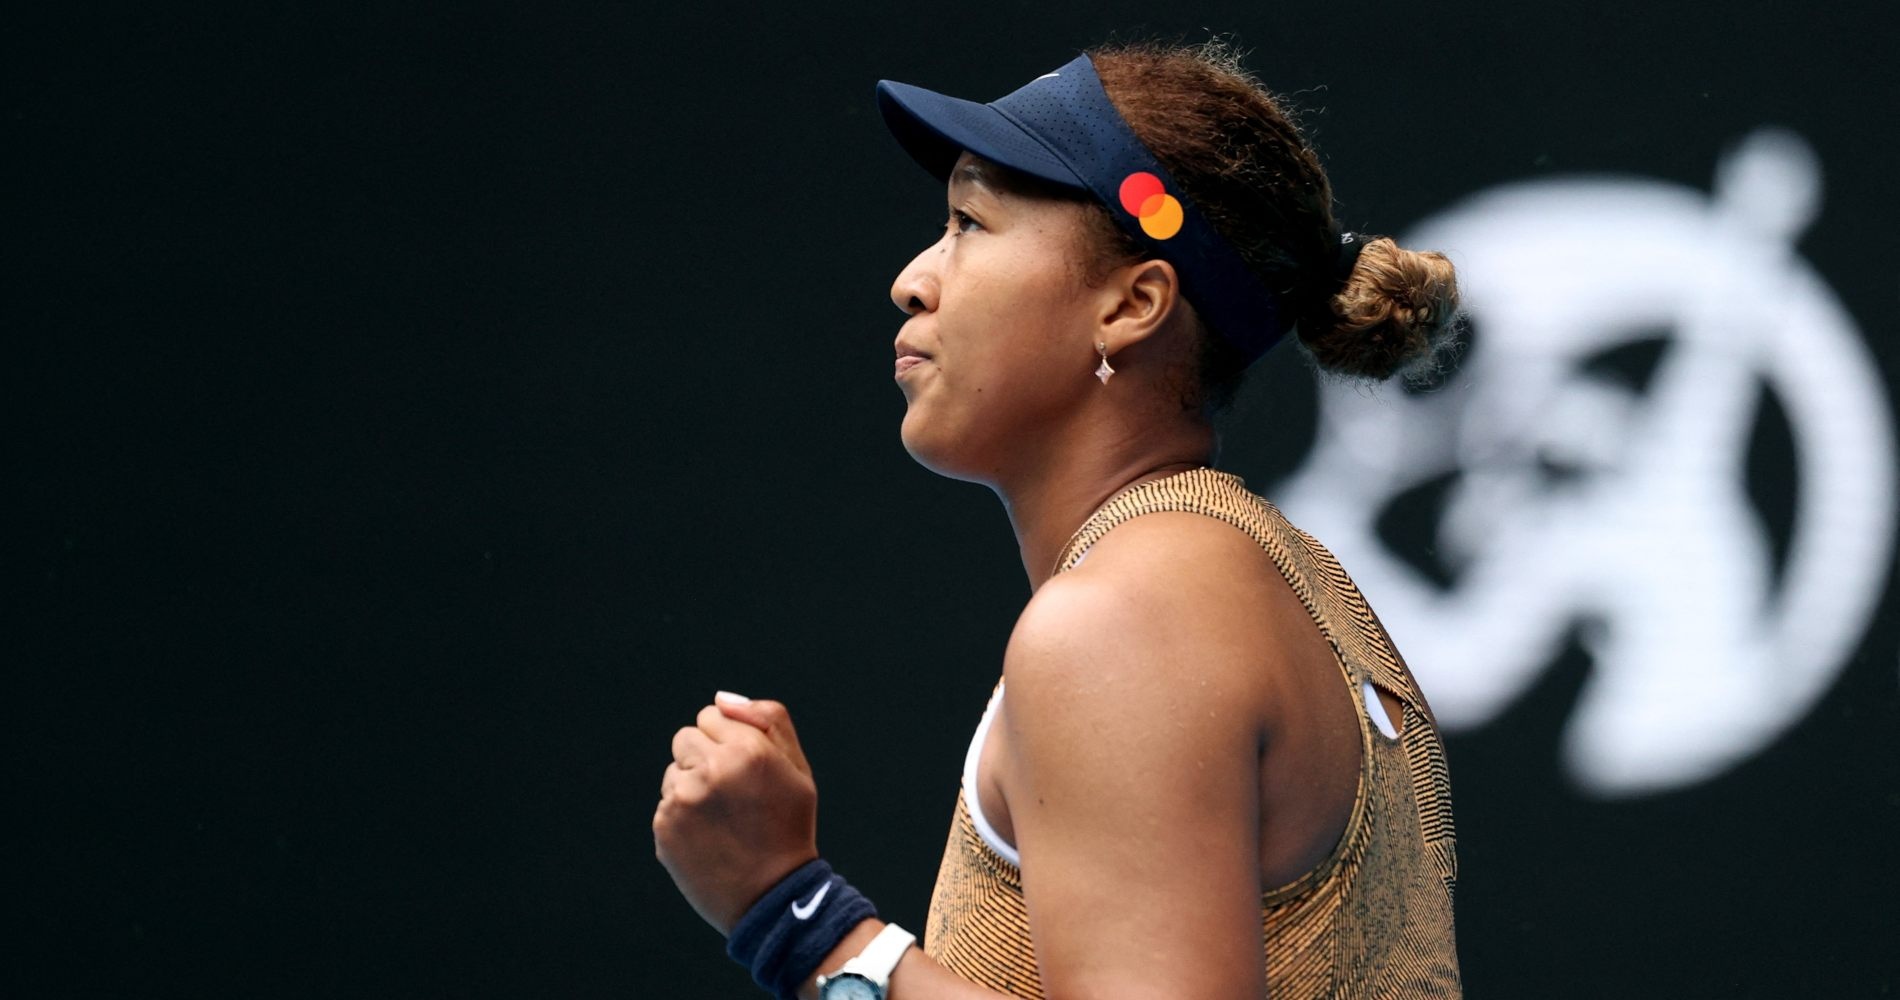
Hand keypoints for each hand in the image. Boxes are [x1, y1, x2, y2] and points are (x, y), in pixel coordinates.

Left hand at [654, 692, 819, 935]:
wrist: (773, 897)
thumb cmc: (789, 827)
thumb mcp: (798, 769)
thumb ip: (769, 720)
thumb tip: (721, 698)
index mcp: (747, 750)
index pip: (711, 715)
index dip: (729, 737)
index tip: (744, 765)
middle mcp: (711, 770)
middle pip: (685, 737)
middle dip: (705, 755)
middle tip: (732, 791)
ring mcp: (682, 800)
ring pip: (674, 770)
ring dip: (691, 784)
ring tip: (722, 817)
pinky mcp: (664, 827)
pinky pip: (666, 803)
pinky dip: (682, 815)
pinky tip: (708, 836)